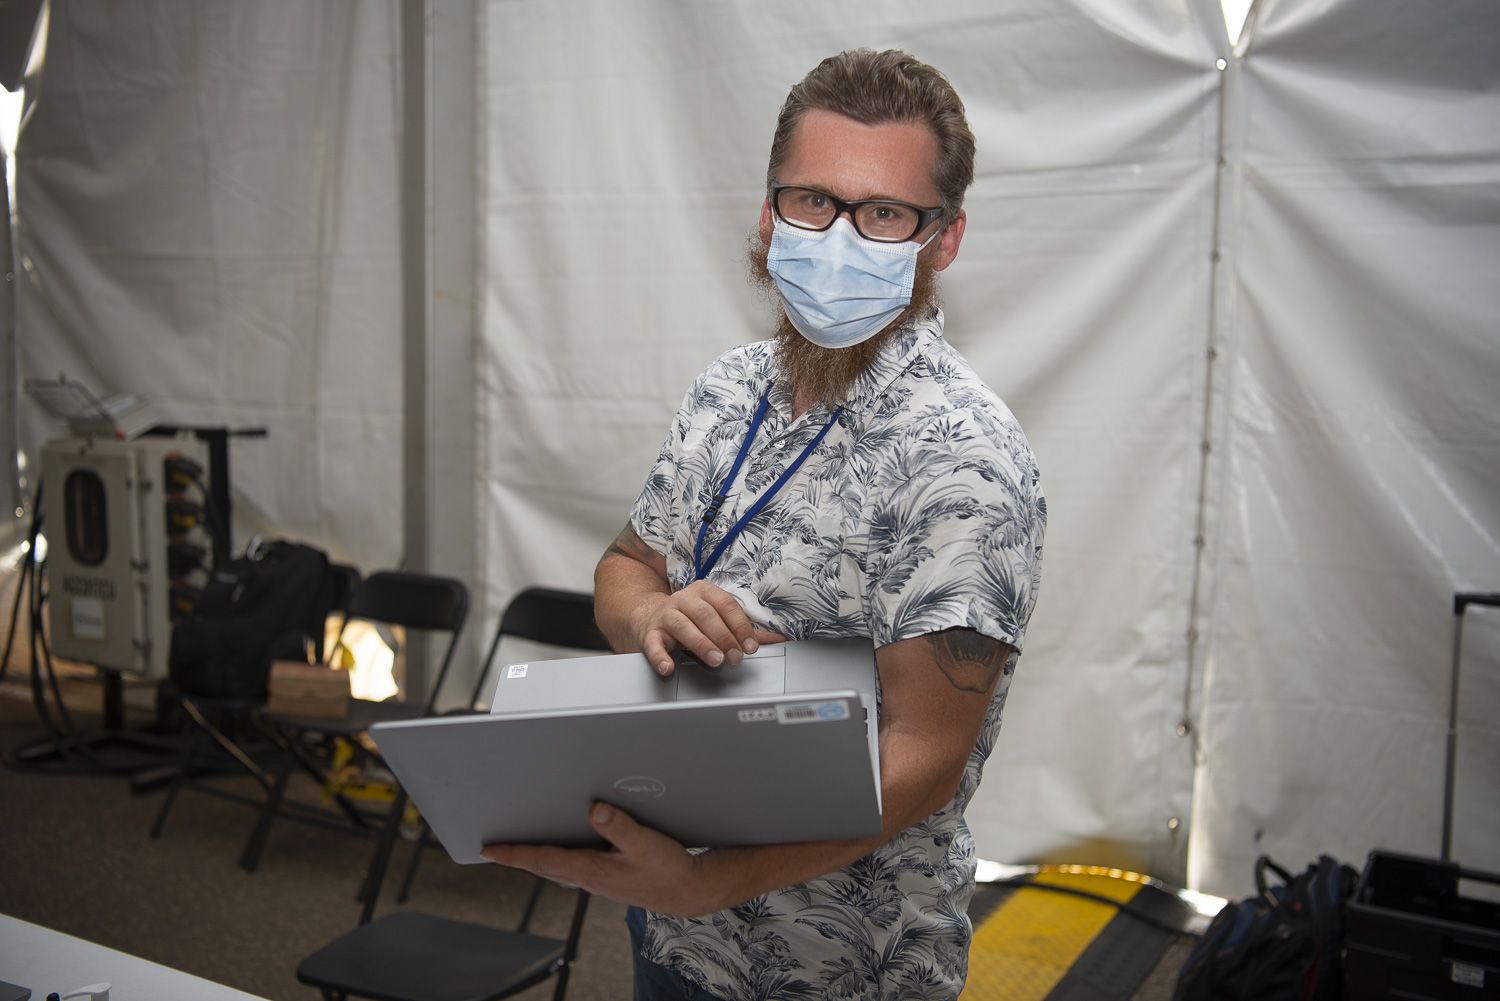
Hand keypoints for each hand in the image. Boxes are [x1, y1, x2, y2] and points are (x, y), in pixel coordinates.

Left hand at [480, 802, 715, 916]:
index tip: (488, 850)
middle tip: (491, 848)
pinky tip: (557, 851)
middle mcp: (588, 877)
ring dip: (534, 858)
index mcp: (591, 869)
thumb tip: (594, 809)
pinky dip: (554, 860)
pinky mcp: (606, 877)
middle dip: (516, 856)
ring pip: (555, 868)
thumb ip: (619, 826)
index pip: (542, 859)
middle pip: (542, 865)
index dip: (513, 854)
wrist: (688, 891)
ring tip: (516, 848)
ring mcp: (596, 879)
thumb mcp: (645, 843)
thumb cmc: (668, 870)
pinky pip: (570, 868)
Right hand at [632, 580, 784, 675]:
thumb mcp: (717, 619)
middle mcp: (684, 599)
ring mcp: (665, 614)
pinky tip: (668, 667)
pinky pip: (653, 644)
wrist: (651, 618)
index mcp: (704, 591)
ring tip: (715, 660)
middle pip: (706, 615)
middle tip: (735, 657)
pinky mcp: (649, 632)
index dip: (740, 626)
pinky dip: (660, 656)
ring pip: (682, 626)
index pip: (726, 605)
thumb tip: (778, 638)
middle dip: (724, 637)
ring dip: (701, 644)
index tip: (751, 646)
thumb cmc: (691, 620)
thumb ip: (744, 629)